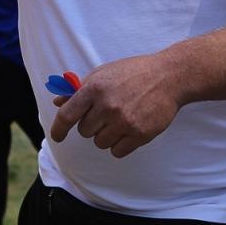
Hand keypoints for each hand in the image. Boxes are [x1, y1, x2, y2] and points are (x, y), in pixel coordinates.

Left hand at [48, 54, 183, 157]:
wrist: (169, 77)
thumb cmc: (134, 72)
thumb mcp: (104, 72)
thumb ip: (80, 89)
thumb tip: (58, 102)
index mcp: (95, 88)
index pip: (67, 115)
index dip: (58, 128)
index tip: (57, 136)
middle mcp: (107, 106)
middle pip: (84, 131)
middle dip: (92, 125)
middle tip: (107, 113)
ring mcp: (124, 121)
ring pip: (100, 143)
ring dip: (106, 135)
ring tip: (120, 119)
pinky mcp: (139, 134)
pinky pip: (117, 152)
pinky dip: (120, 145)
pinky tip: (128, 130)